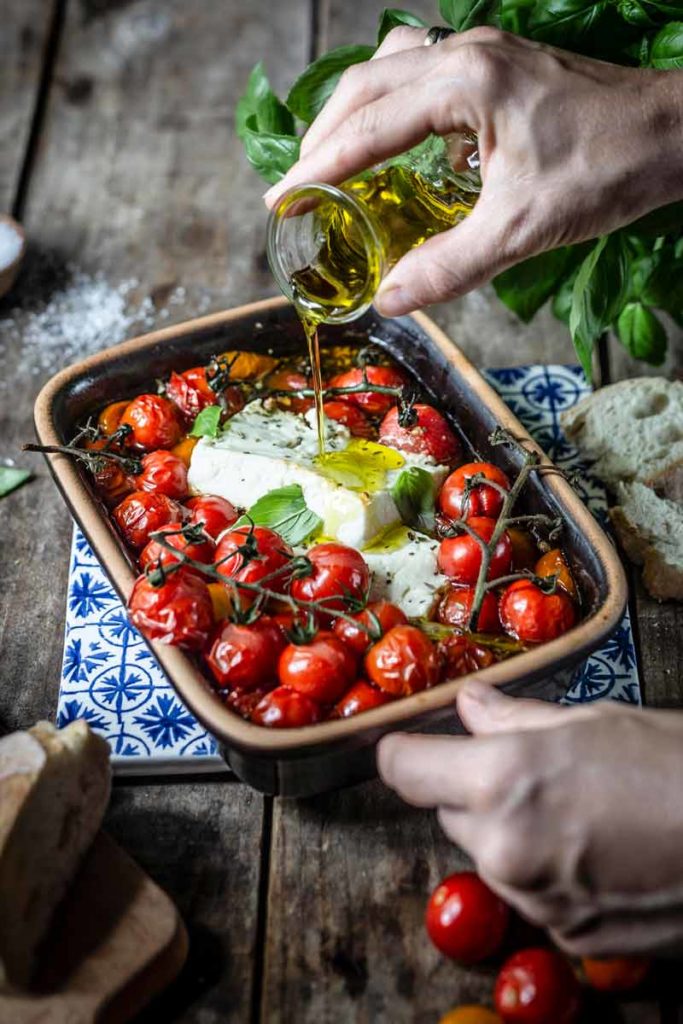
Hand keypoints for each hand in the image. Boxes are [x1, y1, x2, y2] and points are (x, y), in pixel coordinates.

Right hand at [264, 27, 682, 315]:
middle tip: (296, 184)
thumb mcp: (521, 230)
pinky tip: (399, 135)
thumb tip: (389, 301)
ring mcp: (483, 51)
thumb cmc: (606, 170)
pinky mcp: (499, 63)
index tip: (280, 197)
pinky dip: (393, 99)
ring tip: (332, 156)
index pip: (368, 126)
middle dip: (323, 136)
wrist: (671, 132)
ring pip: (391, 67)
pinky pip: (422, 68)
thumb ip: (448, 266)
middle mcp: (466, 55)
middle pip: (366, 85)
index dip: (318, 167)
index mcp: (465, 86)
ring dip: (354, 110)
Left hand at [378, 678, 682, 956]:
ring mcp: (534, 900)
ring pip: (487, 852)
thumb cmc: (676, 766)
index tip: (407, 743)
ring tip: (578, 808)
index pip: (405, 769)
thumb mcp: (593, 721)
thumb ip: (514, 718)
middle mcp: (503, 847)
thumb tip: (470, 706)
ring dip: (509, 830)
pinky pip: (528, 891)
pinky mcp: (566, 935)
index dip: (401, 751)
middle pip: (448, 811)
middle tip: (533, 769)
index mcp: (503, 780)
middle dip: (474, 788)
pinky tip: (596, 848)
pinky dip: (544, 870)